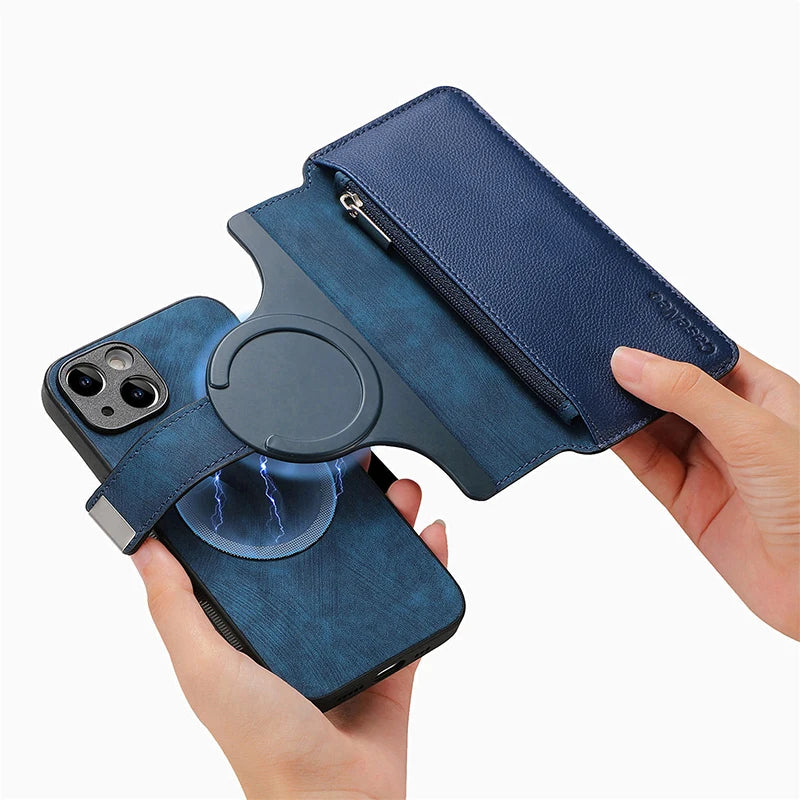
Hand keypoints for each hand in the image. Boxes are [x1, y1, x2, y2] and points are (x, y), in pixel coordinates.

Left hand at [131, 477, 446, 798]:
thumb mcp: (206, 668)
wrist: (337, 796)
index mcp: (260, 622)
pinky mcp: (393, 652)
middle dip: (350, 506)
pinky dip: (430, 566)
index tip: (299, 469)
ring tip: (406, 493)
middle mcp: (305, 623)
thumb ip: (175, 609)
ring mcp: (352, 635)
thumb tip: (144, 548)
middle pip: (332, 547)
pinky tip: (435, 537)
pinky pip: (416, 598)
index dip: (286, 505)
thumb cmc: (263, 742)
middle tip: (363, 473)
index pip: (272, 548)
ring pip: (377, 565)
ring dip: (395, 524)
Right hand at [610, 346, 799, 638]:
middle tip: (595, 360)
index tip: (625, 330)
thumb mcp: (754, 432)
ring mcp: (709, 464)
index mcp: (764, 396)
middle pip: (672, 390)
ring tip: (589, 391)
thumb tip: (630, 362)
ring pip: (653, 427)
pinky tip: (600, 429)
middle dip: (636, 377)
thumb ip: (689, 393)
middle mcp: (734, 427)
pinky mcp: (687, 501)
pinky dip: (620, 447)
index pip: (706, 356)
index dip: (667, 341)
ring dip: (622, 412)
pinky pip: (646, 464)